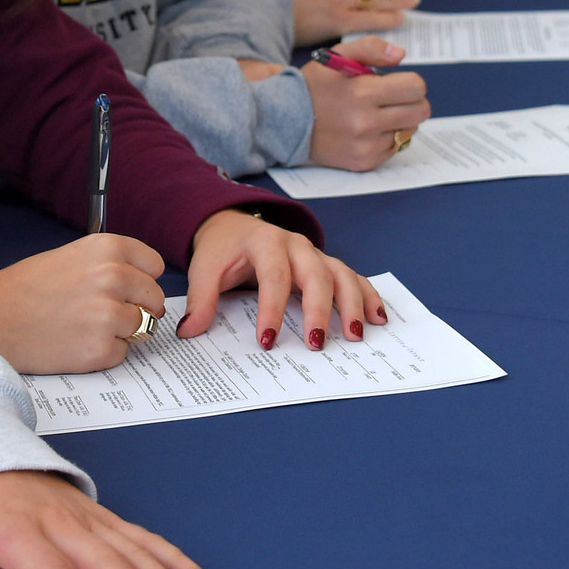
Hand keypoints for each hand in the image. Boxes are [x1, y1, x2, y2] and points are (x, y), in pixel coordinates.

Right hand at [0, 235, 165, 373]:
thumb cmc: (27, 287)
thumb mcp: (73, 256)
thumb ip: (111, 264)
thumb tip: (145, 285)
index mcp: (108, 248)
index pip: (155, 267)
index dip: (142, 280)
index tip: (127, 289)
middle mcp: (114, 277)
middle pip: (155, 299)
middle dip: (138, 309)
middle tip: (104, 314)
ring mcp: (109, 315)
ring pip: (143, 328)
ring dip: (122, 332)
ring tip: (85, 327)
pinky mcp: (100, 350)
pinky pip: (123, 354)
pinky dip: (104, 353)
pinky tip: (76, 343)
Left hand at [178, 208, 383, 350]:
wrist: (233, 225)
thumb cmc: (222, 250)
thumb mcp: (204, 269)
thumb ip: (200, 299)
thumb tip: (191, 331)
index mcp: (265, 242)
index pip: (273, 276)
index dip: (271, 309)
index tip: (268, 340)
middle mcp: (296, 245)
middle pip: (316, 274)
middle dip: (319, 309)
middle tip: (316, 343)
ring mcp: (315, 254)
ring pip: (342, 274)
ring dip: (352, 304)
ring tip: (355, 335)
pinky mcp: (326, 264)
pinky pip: (353, 277)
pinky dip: (367, 296)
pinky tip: (377, 318)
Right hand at [301, 37, 430, 170]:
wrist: (285, 122)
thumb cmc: (314, 86)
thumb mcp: (336, 56)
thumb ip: (370, 48)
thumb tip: (401, 54)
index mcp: (362, 92)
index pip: (415, 87)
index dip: (410, 82)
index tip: (397, 83)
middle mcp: (366, 122)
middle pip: (420, 111)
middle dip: (412, 101)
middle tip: (393, 98)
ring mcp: (366, 146)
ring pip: (410, 130)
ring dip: (400, 120)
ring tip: (378, 114)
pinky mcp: (364, 162)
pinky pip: (394, 148)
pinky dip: (387, 137)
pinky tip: (368, 130)